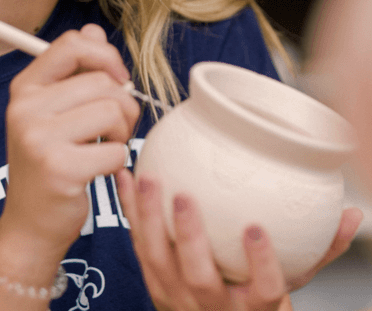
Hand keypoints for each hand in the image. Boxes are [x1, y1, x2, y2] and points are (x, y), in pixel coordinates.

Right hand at [0, 24, 139, 255]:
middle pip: (101, 81)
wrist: (30, 225)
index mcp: (24, 87)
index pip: (71, 44)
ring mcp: (39, 138)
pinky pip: (115, 149)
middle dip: (123, 104)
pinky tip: (102, 170)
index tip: (116, 79)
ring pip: (112, 111)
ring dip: (123, 132)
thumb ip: (74, 71)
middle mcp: (25, 108)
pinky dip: (118, 160)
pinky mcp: (59, 168)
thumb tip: (94, 30)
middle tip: (117, 127)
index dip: (105, 56)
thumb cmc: (50, 163)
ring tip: (108, 146)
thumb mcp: (54, 112)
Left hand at [117, 170, 362, 310]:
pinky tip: (126, 178)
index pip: (264, 292)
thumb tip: (352, 214)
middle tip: (185, 197)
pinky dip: (130, 212)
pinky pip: (138, 246)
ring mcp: (177, 297)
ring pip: (159, 262)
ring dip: (150, 219)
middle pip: (200, 279)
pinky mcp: (152, 282)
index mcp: (253, 307)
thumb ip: (320, 248)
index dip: (261, 264)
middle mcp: (212, 307)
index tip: (255, 228)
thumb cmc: (257, 296)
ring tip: (149, 179)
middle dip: (189, 238)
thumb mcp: (292, 279)